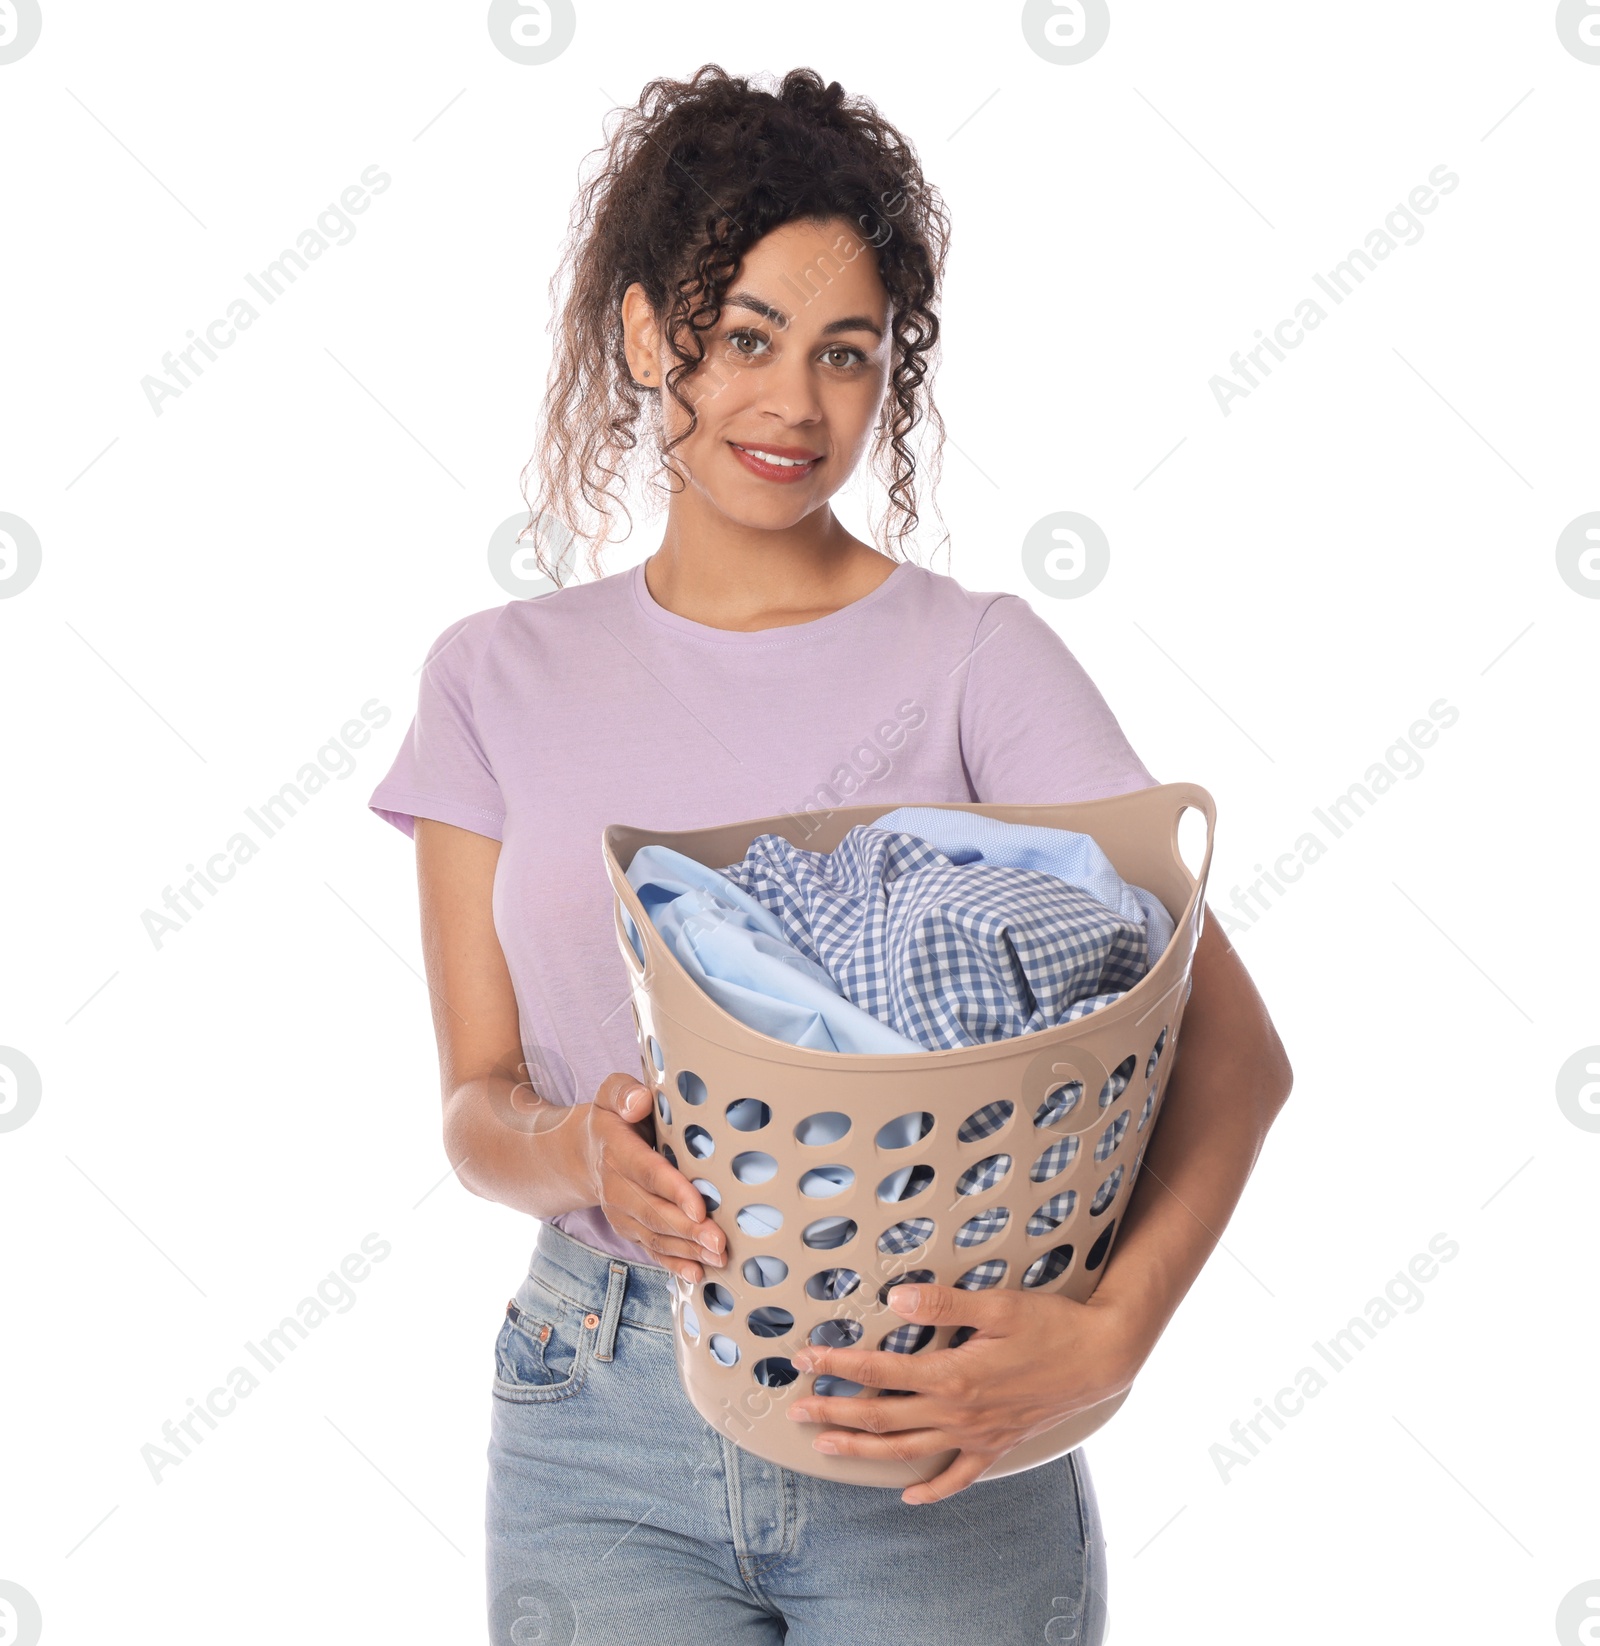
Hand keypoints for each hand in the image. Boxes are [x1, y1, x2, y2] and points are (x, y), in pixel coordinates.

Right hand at [581, 1073, 725, 1283]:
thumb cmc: (613, 1117)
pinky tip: (697, 1274)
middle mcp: (615, 1186)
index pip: (648, 1172)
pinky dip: (673, 1263)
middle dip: (688, 1230)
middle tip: (720, 1242)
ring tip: (719, 1257)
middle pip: (654, 1212)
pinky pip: (650, 1249)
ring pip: (654, 1236)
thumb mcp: (611, 1094)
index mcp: (616, 1149)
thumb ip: (624, 1092)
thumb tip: (640, 1102)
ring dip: (687, 1250)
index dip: (674, 1191)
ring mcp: (620, 1212)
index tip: (700, 1207)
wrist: (582, 1152)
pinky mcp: (628, 1228)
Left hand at [785, 1282, 1146, 1503]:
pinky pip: (958, 1477)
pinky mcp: (997, 1445)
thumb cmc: (1050, 1325)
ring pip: (907, 1450)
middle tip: (796, 1409)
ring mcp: (977, 1434)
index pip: (879, 1371)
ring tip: (826, 1446)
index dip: (838, 1364)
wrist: (1100, 1358)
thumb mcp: (997, 1303)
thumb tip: (895, 1298)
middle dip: (835, 1412)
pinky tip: (909, 1495)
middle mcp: (958, 1412)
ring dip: (863, 1449)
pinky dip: (931, 1490)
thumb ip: (943, 1302)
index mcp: (952, 1374)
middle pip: (882, 1417)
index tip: (805, 1358)